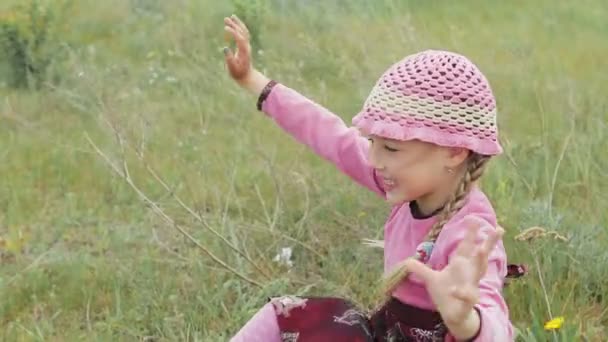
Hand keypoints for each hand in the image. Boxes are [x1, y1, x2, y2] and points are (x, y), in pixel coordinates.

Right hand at [223, 15, 253, 82]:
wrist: (247, 77)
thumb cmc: (238, 74)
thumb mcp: (232, 69)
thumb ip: (229, 59)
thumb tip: (225, 48)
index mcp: (244, 51)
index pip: (240, 38)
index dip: (233, 32)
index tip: (225, 27)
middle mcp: (246, 47)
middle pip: (242, 32)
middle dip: (235, 25)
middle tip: (225, 19)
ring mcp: (247, 46)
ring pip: (244, 32)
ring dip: (238, 24)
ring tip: (231, 17)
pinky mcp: (245, 46)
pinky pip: (243, 34)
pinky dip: (239, 28)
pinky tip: (234, 24)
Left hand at [404, 217, 503, 337]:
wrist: (453, 315)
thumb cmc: (446, 294)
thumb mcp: (431, 279)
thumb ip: (421, 269)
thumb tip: (407, 261)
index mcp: (460, 265)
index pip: (466, 246)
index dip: (470, 233)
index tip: (473, 217)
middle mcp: (469, 273)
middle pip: (481, 255)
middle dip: (489, 242)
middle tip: (499, 228)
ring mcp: (470, 286)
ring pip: (479, 272)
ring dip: (481, 261)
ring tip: (482, 249)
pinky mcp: (467, 301)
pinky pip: (467, 296)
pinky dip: (463, 293)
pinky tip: (457, 290)